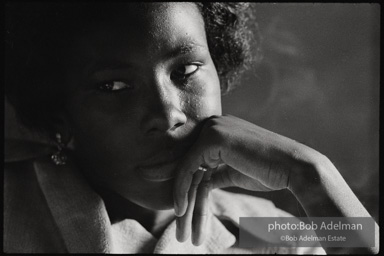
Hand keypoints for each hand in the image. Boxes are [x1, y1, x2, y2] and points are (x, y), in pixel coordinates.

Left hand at [173, 115, 321, 244]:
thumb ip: (217, 172)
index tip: (184, 211)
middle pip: (190, 165)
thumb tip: (203, 182)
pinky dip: (182, 190)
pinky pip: (188, 167)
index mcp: (220, 130)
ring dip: (183, 198)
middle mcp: (213, 125)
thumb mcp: (235, 172)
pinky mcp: (212, 138)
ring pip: (187, 168)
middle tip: (180, 224)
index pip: (197, 161)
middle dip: (184, 195)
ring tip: (181, 225)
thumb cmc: (269, 171)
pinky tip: (181, 211)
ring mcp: (212, 129)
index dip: (189, 187)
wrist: (293, 167)